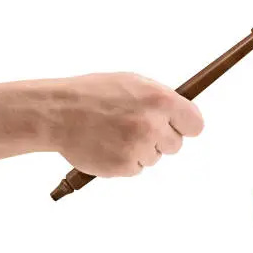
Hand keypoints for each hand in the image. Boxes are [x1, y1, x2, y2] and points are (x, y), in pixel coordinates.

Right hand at [0, 72, 203, 176]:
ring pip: (154, 158)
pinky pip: (135, 169)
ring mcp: (138, 148)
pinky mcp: (123, 166)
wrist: (57, 112)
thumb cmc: (93, 94)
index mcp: (159, 100)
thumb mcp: (131, 82)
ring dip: (140, 150)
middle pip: (175, 145)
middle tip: (136, 128)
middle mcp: (152, 125)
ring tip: (115, 134)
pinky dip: (124, 161)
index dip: (186, 126)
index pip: (195, 124)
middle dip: (160, 139)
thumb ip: (159, 98)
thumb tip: (180, 112)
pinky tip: (107, 145)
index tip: (179, 127)